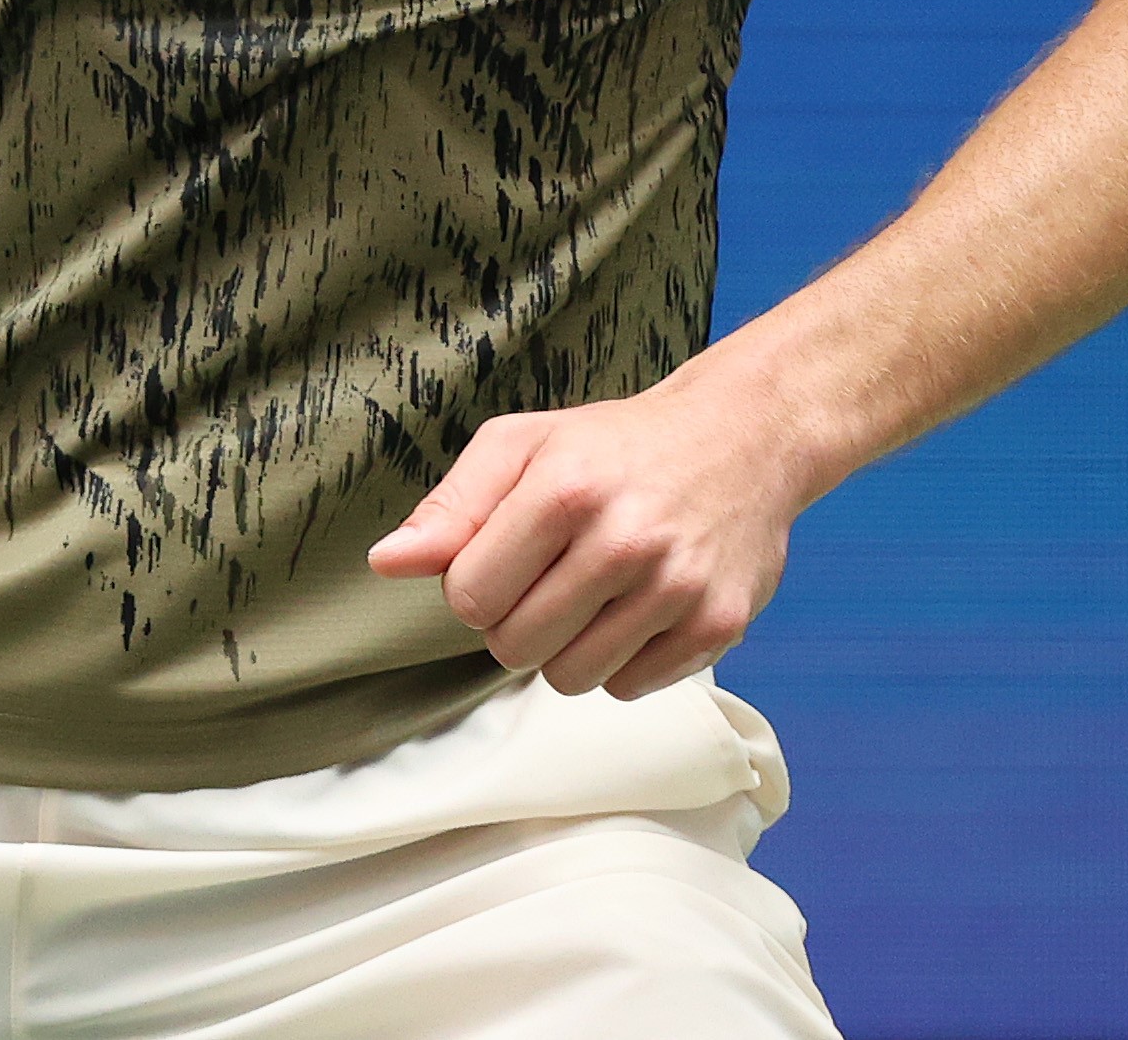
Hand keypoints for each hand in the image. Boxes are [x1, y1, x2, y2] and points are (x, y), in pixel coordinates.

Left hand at [364, 359, 819, 697]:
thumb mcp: (523, 446)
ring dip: (566, 648)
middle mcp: (626, 539)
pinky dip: (621, 660)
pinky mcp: (719, 625)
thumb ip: (450, 506)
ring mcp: (677, 587)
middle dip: (515, 622)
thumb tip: (386, 563)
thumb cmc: (613, 447)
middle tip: (548, 579)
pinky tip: (636, 609)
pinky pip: (629, 688)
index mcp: (565, 488)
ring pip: (571, 678)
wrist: (741, 439)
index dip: (475, 587)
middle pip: (515, 648)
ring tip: (591, 595)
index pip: (470, 597)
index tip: (501, 561)